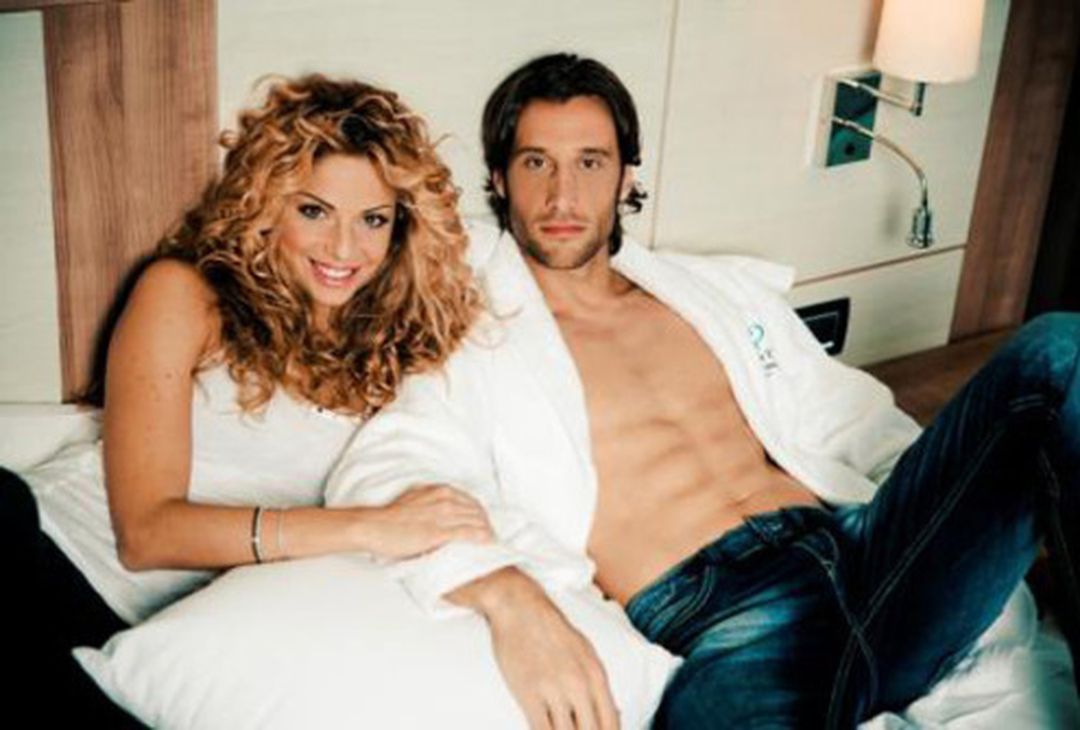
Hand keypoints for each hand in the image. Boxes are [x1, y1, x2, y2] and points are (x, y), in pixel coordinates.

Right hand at [359, 485, 493, 558]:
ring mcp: (443, 515)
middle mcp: (445, 499)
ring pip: (477, 521)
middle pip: (477, 510)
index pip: (470, 500)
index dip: (480, 513)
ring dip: (488, 531)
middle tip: (492, 535)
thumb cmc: (389, 516)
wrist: (373, 526)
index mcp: (439, 491)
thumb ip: (429, 500)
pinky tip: (488, 543)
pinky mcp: (439, 532)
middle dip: (487, 523)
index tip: (483, 523)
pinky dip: (481, 538)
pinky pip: (469, 533)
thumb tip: (437, 505)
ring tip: (492, 541)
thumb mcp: (414, 499)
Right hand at [454, 570, 618, 729]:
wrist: (520, 608)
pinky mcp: (529, 693)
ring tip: (559, 729)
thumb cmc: (553, 631)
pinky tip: (542, 729)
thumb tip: (615, 715)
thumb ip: (598, 685)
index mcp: (597, 675)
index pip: (611, 724)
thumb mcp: (586, 653)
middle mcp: (580, 685)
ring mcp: (554, 690)